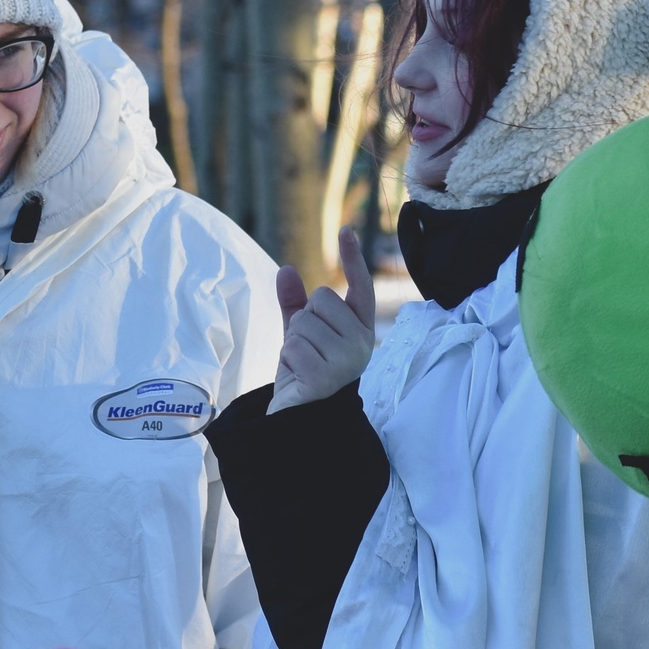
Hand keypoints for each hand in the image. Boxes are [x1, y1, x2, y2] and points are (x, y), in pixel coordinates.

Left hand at [269, 226, 378, 413]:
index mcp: (360, 329)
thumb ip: (295, 304)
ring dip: (292, 343)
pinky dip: (287, 360)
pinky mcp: (327, 376)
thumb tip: (286, 270)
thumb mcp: (299, 334)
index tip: (346, 230)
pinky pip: (293, 346)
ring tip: (302, 366)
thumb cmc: (304, 374)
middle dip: (303, 320)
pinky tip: (299, 378)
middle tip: (307, 351)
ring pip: (303, 322)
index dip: (352, 258)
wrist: (299, 418)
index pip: (359, 287)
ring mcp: (348, 360)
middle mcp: (362, 342)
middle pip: (321, 298)